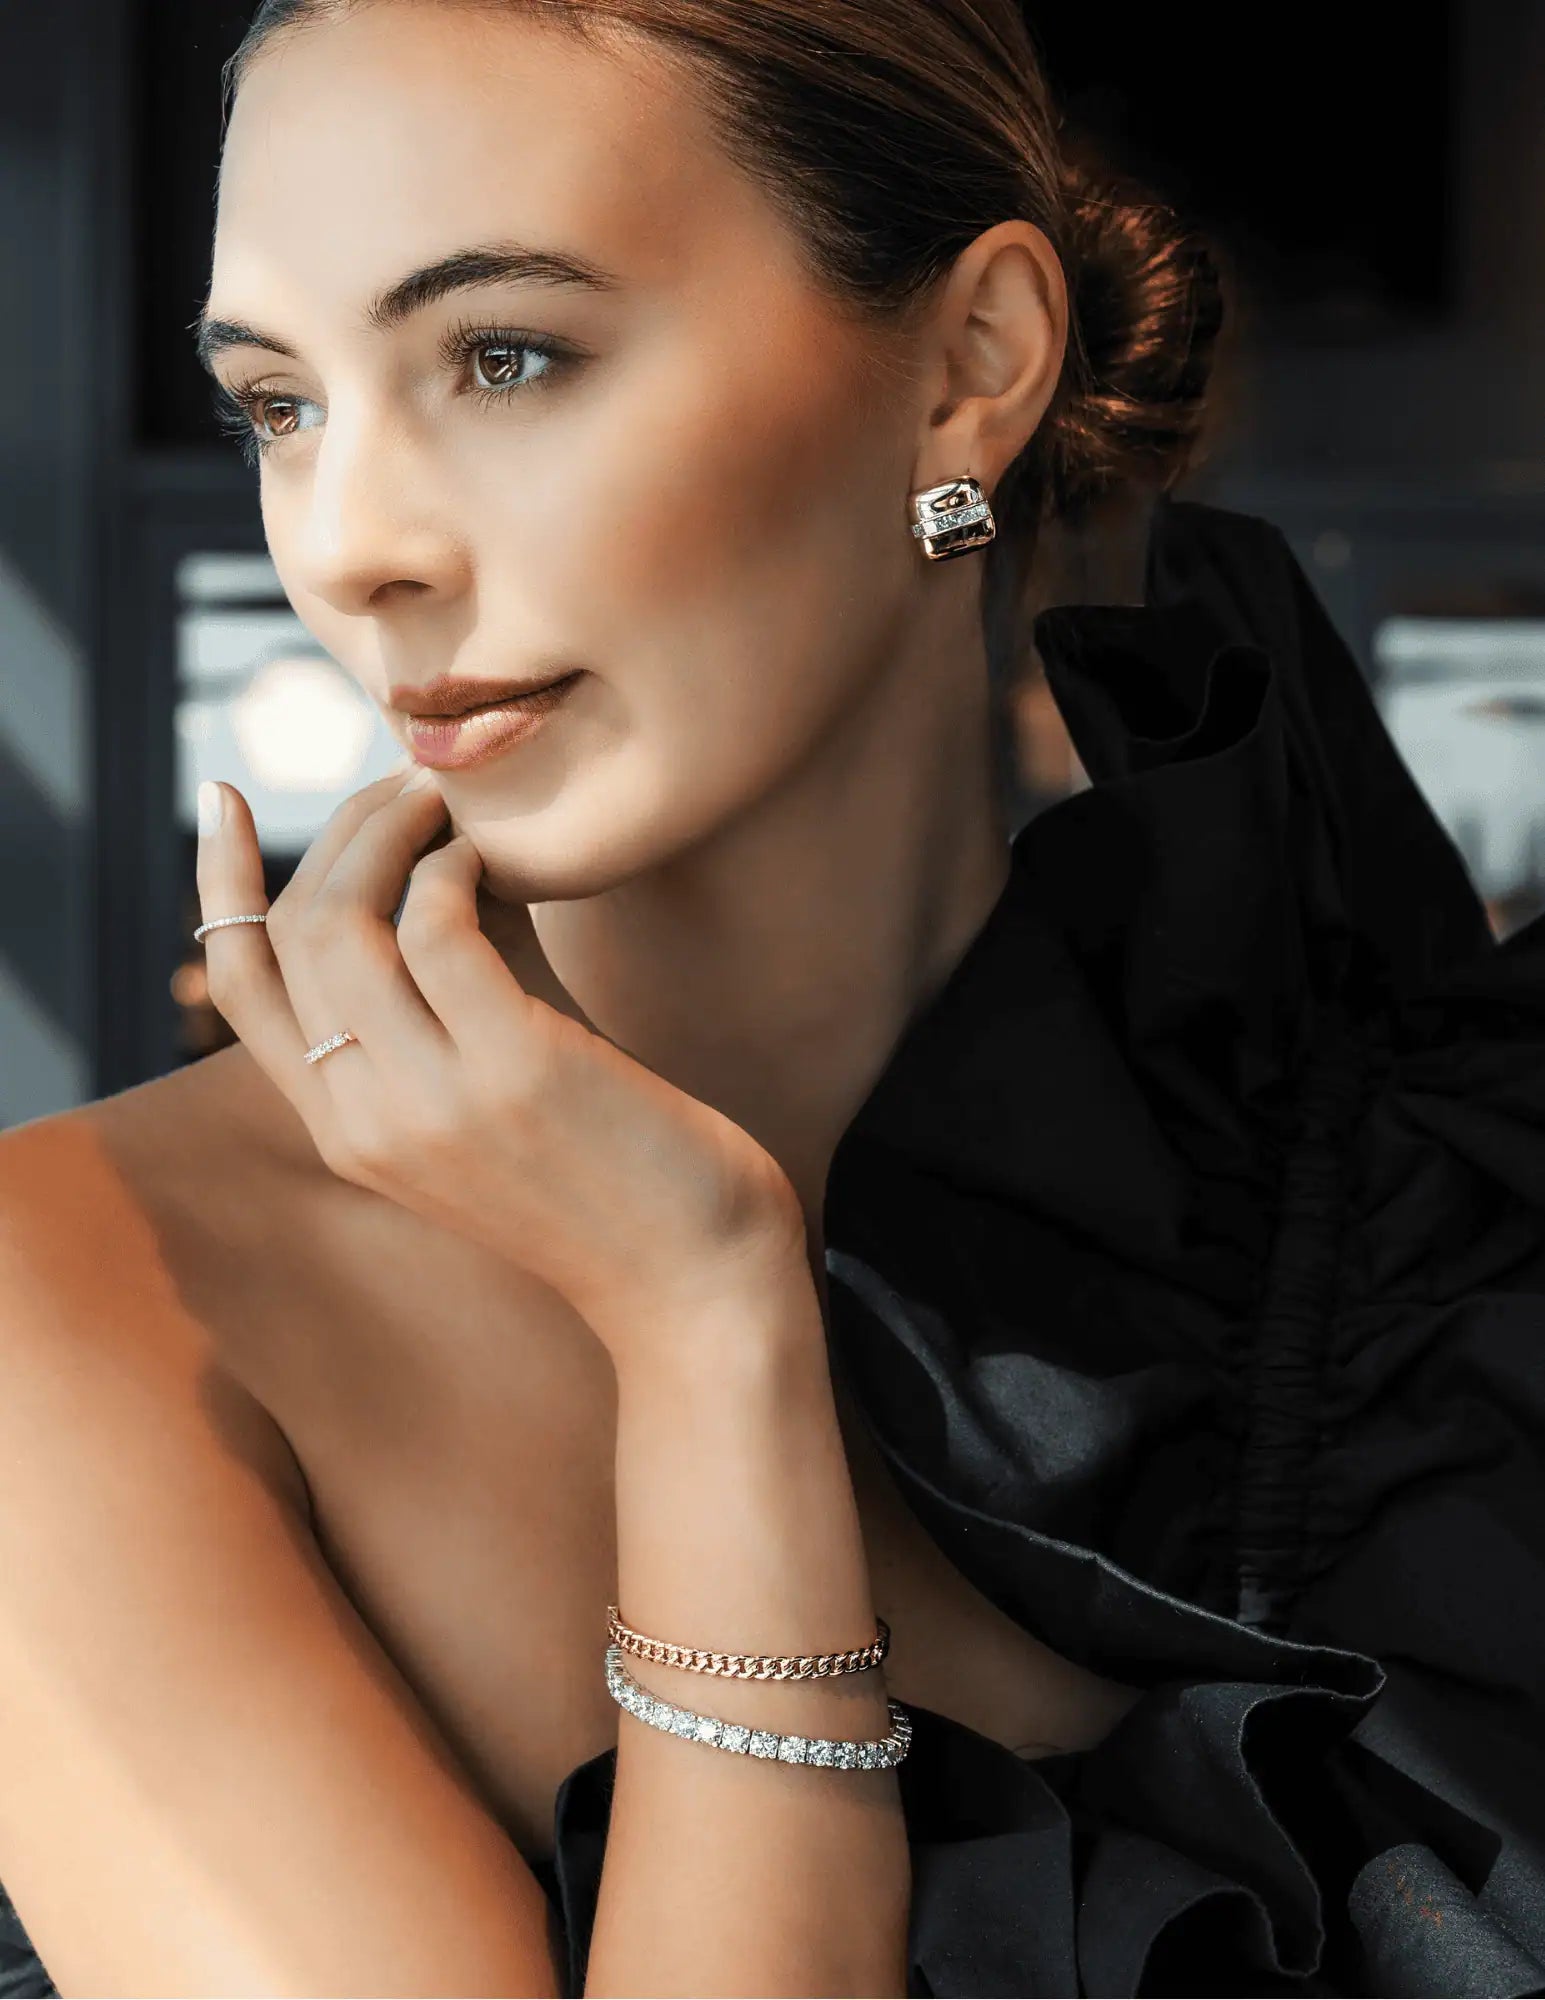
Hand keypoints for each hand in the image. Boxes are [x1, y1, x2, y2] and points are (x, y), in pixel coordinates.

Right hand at [193, 768, 807, 1365]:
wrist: (694, 1279)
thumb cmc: (613, 1165)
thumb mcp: (496, 1073)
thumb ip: (454, 977)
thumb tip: (439, 848)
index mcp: (346, 1128)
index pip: (239, 984)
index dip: (218, 881)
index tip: (222, 798)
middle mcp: (364, 1121)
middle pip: (289, 934)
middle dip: (340, 833)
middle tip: (409, 788)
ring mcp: (430, 1101)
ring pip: (343, 923)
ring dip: (391, 832)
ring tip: (449, 804)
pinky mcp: (510, 1072)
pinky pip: (439, 927)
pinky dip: (456, 867)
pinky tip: (500, 860)